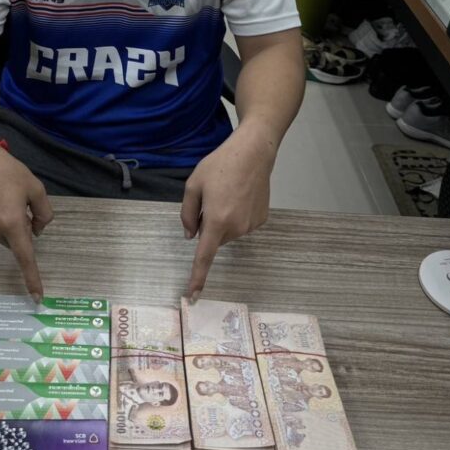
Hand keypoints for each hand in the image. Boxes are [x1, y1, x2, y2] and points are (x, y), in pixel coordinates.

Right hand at [0, 147, 52, 299]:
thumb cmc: (9, 172)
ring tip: (2, 199)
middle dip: (20, 228)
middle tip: (18, 204)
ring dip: (6, 224)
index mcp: (12, 223)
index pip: (25, 257)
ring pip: (1, 236)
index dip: (32, 277)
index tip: (37, 296)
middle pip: (14, 242)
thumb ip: (44, 214)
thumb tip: (36, 231)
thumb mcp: (36, 188)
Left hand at [181, 122, 275, 300]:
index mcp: (216, 221)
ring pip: (228, 232)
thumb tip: (191, 236)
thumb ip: (187, 214)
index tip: (193, 296)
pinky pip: (242, 225)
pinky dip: (237, 215)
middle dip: (209, 224)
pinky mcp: (261, 220)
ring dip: (223, 219)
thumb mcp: (193, 185)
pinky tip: (240, 195)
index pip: (204, 257)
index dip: (197, 278)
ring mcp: (251, 225)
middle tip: (211, 198)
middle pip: (214, 238)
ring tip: (227, 192)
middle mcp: (236, 228)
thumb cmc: (220, 166)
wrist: (254, 153)